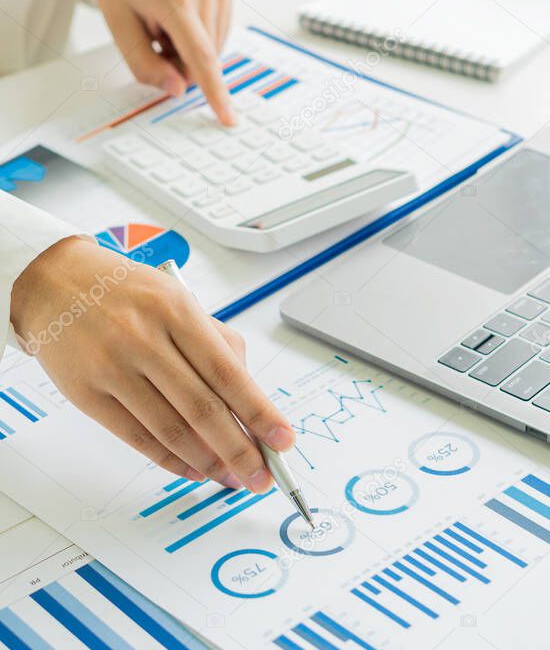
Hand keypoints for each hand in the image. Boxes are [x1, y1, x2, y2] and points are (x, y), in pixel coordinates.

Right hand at [10, 236, 293, 489]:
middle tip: (260, 475)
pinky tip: (192, 469)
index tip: (282, 440)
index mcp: (176, 309)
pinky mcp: (87, 394)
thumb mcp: (177, 298)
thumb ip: (215, 343)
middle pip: (203, 407)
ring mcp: (113, 367)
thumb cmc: (127, 293)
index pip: (227, 371)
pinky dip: (170, 460)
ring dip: (207, 462)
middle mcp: (144, 337)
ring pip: (171, 429)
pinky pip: (138, 438)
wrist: (57, 282)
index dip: (259, 411)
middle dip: (239, 448)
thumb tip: (248, 400)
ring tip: (230, 477)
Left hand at [94, 0, 234, 124]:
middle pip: (202, 59)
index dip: (214, 92)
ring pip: (211, 53)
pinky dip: (195, 41)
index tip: (228, 118)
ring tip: (163, 26)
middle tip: (152, 40)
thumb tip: (177, 91)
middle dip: (177, 65)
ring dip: (185, 53)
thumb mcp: (119, 27)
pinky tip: (177, 22)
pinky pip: (215, 40)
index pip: (200, 56)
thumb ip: (145, 64)